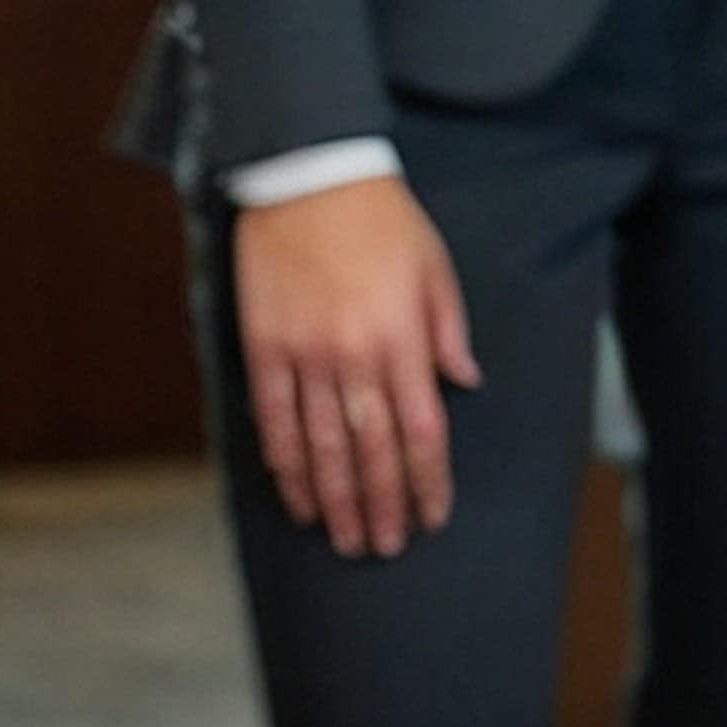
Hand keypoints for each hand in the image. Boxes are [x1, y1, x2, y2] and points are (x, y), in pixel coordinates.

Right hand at [232, 175, 481, 558]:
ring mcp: (304, 356)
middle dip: (380, 505)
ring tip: (342, 538)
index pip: (422, 432)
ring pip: (318, 446)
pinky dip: (283, 461)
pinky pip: (273, 417)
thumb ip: (448, 333)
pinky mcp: (264, 347)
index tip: (431, 518)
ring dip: (333, 498)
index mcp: (403, 342)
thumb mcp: (436, 271)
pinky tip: (295, 494)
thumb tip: (462, 385)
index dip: (427, 482)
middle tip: (384, 548)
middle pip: (370, 451)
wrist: (311, 178)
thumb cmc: (384, 223)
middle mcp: (354, 357)